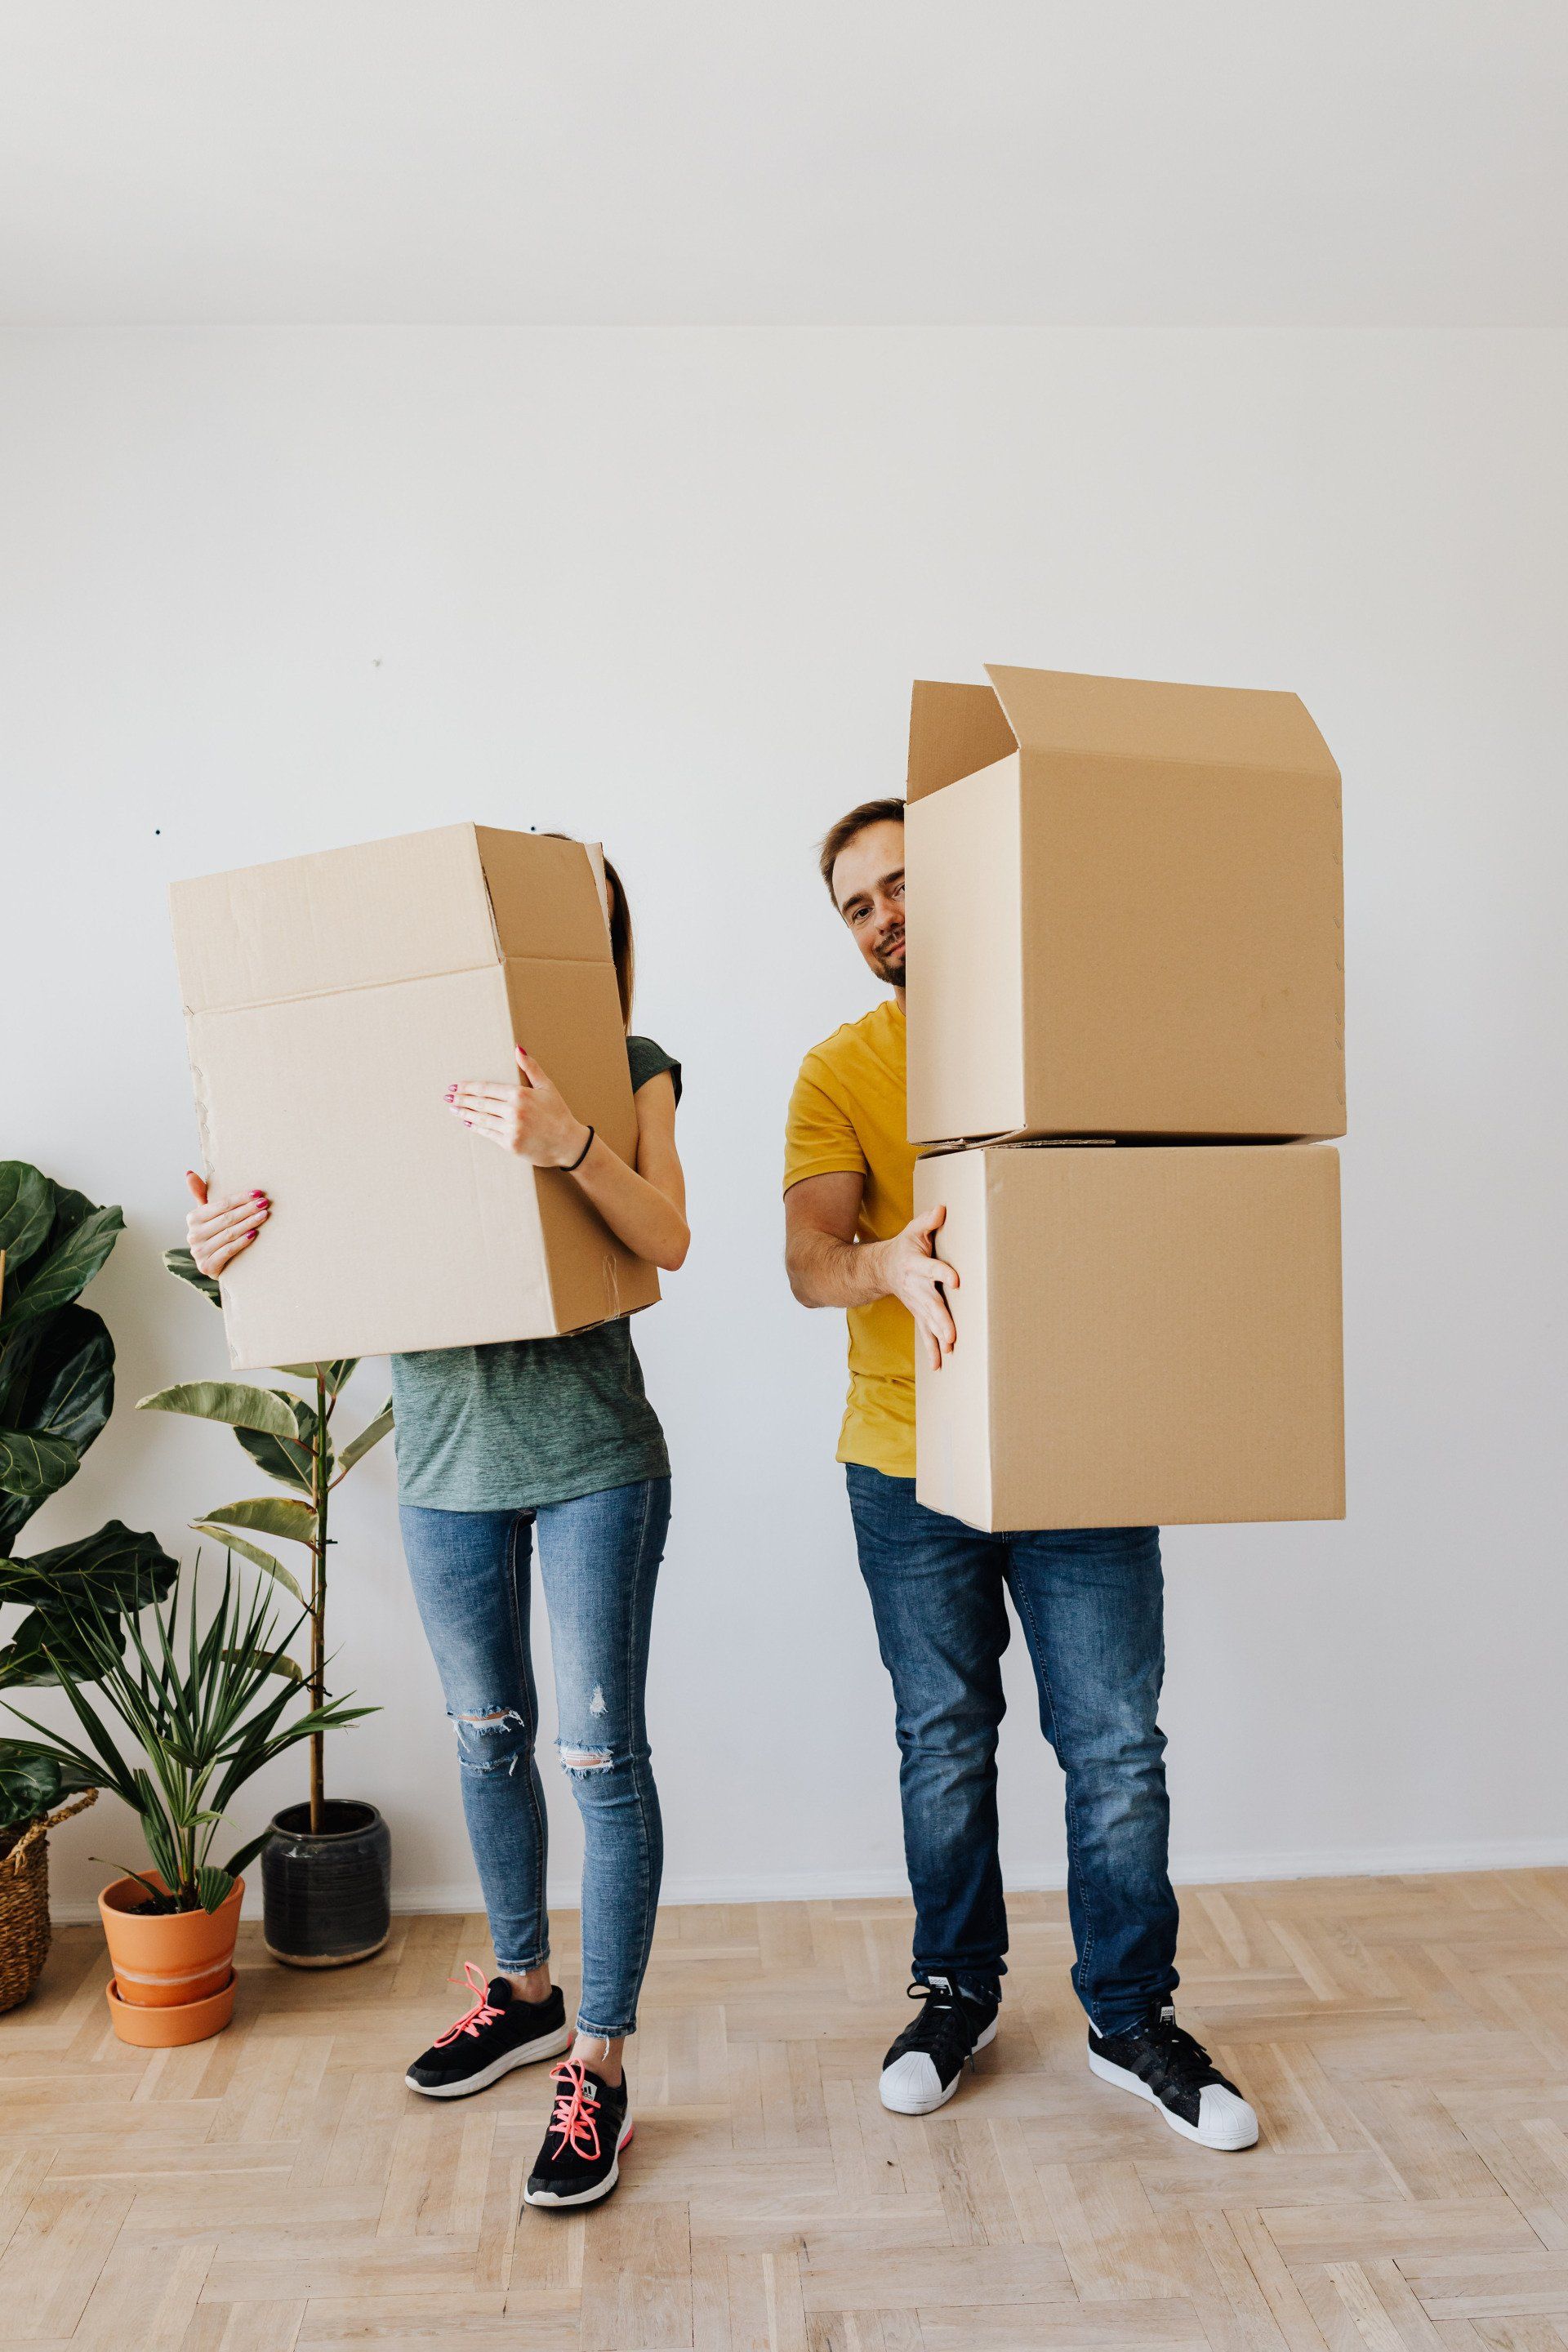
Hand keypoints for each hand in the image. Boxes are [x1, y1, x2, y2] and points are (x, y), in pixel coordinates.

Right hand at [185, 1170, 269, 1278]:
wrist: (213, 1263)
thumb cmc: (214, 1233)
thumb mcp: (207, 1214)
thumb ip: (201, 1194)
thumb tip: (189, 1173)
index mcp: (193, 1218)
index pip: (220, 1205)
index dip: (240, 1198)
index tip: (257, 1193)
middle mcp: (193, 1235)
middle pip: (226, 1219)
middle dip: (247, 1209)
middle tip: (264, 1203)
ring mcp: (199, 1252)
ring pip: (229, 1234)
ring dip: (248, 1223)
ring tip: (264, 1216)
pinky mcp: (207, 1266)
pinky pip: (228, 1250)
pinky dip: (242, 1241)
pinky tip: (254, 1234)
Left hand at [446, 1047, 592, 1170]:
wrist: (568, 1143)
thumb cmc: (558, 1113)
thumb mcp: (547, 1087)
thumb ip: (530, 1067)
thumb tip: (517, 1048)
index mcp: (520, 1095)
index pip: (486, 1089)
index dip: (468, 1087)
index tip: (455, 1086)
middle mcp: (514, 1112)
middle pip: (480, 1103)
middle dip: (461, 1099)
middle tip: (447, 1097)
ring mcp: (511, 1129)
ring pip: (481, 1119)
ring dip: (465, 1113)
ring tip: (453, 1109)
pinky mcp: (510, 1144)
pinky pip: (488, 1134)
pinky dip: (476, 1128)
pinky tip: (468, 1123)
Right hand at [873, 1204, 958, 1370]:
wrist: (880, 1269)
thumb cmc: (905, 1248)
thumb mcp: (914, 1230)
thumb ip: (928, 1221)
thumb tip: (943, 1209)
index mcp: (916, 1265)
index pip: (931, 1268)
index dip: (943, 1273)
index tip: (957, 1280)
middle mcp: (916, 1287)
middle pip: (930, 1304)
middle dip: (941, 1319)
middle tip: (952, 1334)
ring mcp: (916, 1303)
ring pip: (928, 1322)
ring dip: (938, 1336)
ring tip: (949, 1350)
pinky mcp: (918, 1313)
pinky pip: (925, 1333)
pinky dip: (932, 1349)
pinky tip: (940, 1364)